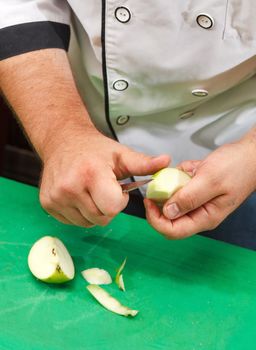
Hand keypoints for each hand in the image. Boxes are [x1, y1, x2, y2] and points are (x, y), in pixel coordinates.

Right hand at [40, 129, 169, 226]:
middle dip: (108, 208)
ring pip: (87, 223)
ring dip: (94, 212)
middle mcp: (69, 187)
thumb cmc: (94, 149)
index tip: (117, 188)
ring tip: (91, 191)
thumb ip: (143, 163)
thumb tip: (166, 161)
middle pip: (101, 218)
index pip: (113, 208)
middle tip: (104, 189)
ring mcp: (56, 197)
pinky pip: (73, 222)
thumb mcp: (120, 154)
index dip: (119, 201)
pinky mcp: (47, 204)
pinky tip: (79, 196)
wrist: (62, 141)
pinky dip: (80, 213)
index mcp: (91, 173)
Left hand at [144, 135, 255, 238]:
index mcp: (205, 217)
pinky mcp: (196, 191)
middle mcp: (200, 213)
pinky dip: (182, 175)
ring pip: (173, 199)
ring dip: (175, 184)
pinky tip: (194, 168)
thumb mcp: (210, 180)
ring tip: (189, 171)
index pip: (173, 231)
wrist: (250, 154)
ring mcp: (198, 202)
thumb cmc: (238, 167)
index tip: (149, 201)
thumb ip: (189, 197)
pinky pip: (180, 186)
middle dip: (163, 198)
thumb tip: (167, 212)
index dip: (156, 220)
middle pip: (169, 217)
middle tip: (164, 181)